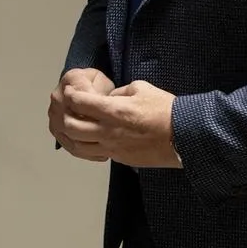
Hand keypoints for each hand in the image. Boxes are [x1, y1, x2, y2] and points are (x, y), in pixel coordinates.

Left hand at [54, 80, 181, 167]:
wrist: (184, 136)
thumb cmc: (164, 109)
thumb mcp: (140, 88)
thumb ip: (118, 92)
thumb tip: (107, 98)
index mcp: (114, 111)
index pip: (80, 103)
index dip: (70, 96)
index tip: (70, 92)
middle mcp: (108, 131)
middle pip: (71, 127)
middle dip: (63, 116)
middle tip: (66, 109)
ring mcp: (112, 148)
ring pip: (77, 146)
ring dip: (69, 135)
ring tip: (70, 125)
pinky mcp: (119, 158)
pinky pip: (92, 154)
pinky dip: (83, 147)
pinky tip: (85, 139)